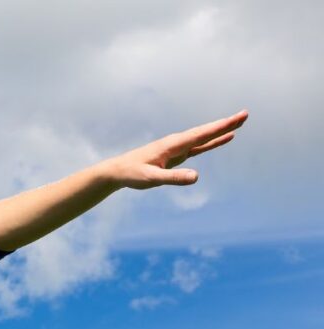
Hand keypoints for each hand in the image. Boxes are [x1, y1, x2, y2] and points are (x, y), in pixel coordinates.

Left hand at [104, 110, 247, 190]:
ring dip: (221, 131)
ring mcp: (178, 148)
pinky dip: (212, 141)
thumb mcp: (153, 179)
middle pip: (206, 132)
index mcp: (173, 145)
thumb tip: (196, 176)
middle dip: (226, 124)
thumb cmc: (133, 174)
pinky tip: (223, 138)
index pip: (202, 135)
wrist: (118, 171)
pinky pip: (199, 147)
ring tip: (239, 123)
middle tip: (245, 114)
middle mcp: (177, 143)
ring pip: (204, 138)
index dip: (221, 127)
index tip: (238, 118)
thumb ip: (173, 178)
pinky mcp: (176, 155)